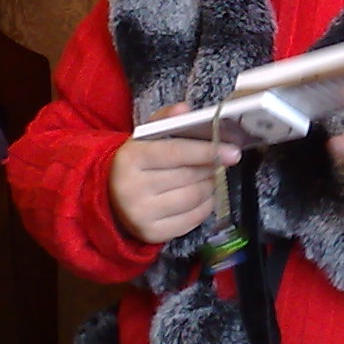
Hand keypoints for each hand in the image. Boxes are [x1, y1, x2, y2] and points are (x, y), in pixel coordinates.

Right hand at [110, 105, 234, 244]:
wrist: (110, 198)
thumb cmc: (136, 164)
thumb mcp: (144, 138)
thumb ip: (165, 120)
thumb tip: (185, 109)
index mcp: (129, 159)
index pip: (176, 152)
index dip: (207, 151)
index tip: (232, 152)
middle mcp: (131, 189)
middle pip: (188, 176)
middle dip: (210, 167)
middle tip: (220, 162)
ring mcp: (141, 214)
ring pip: (193, 198)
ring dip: (210, 186)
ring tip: (209, 177)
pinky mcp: (152, 234)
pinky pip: (192, 220)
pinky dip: (205, 206)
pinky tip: (203, 196)